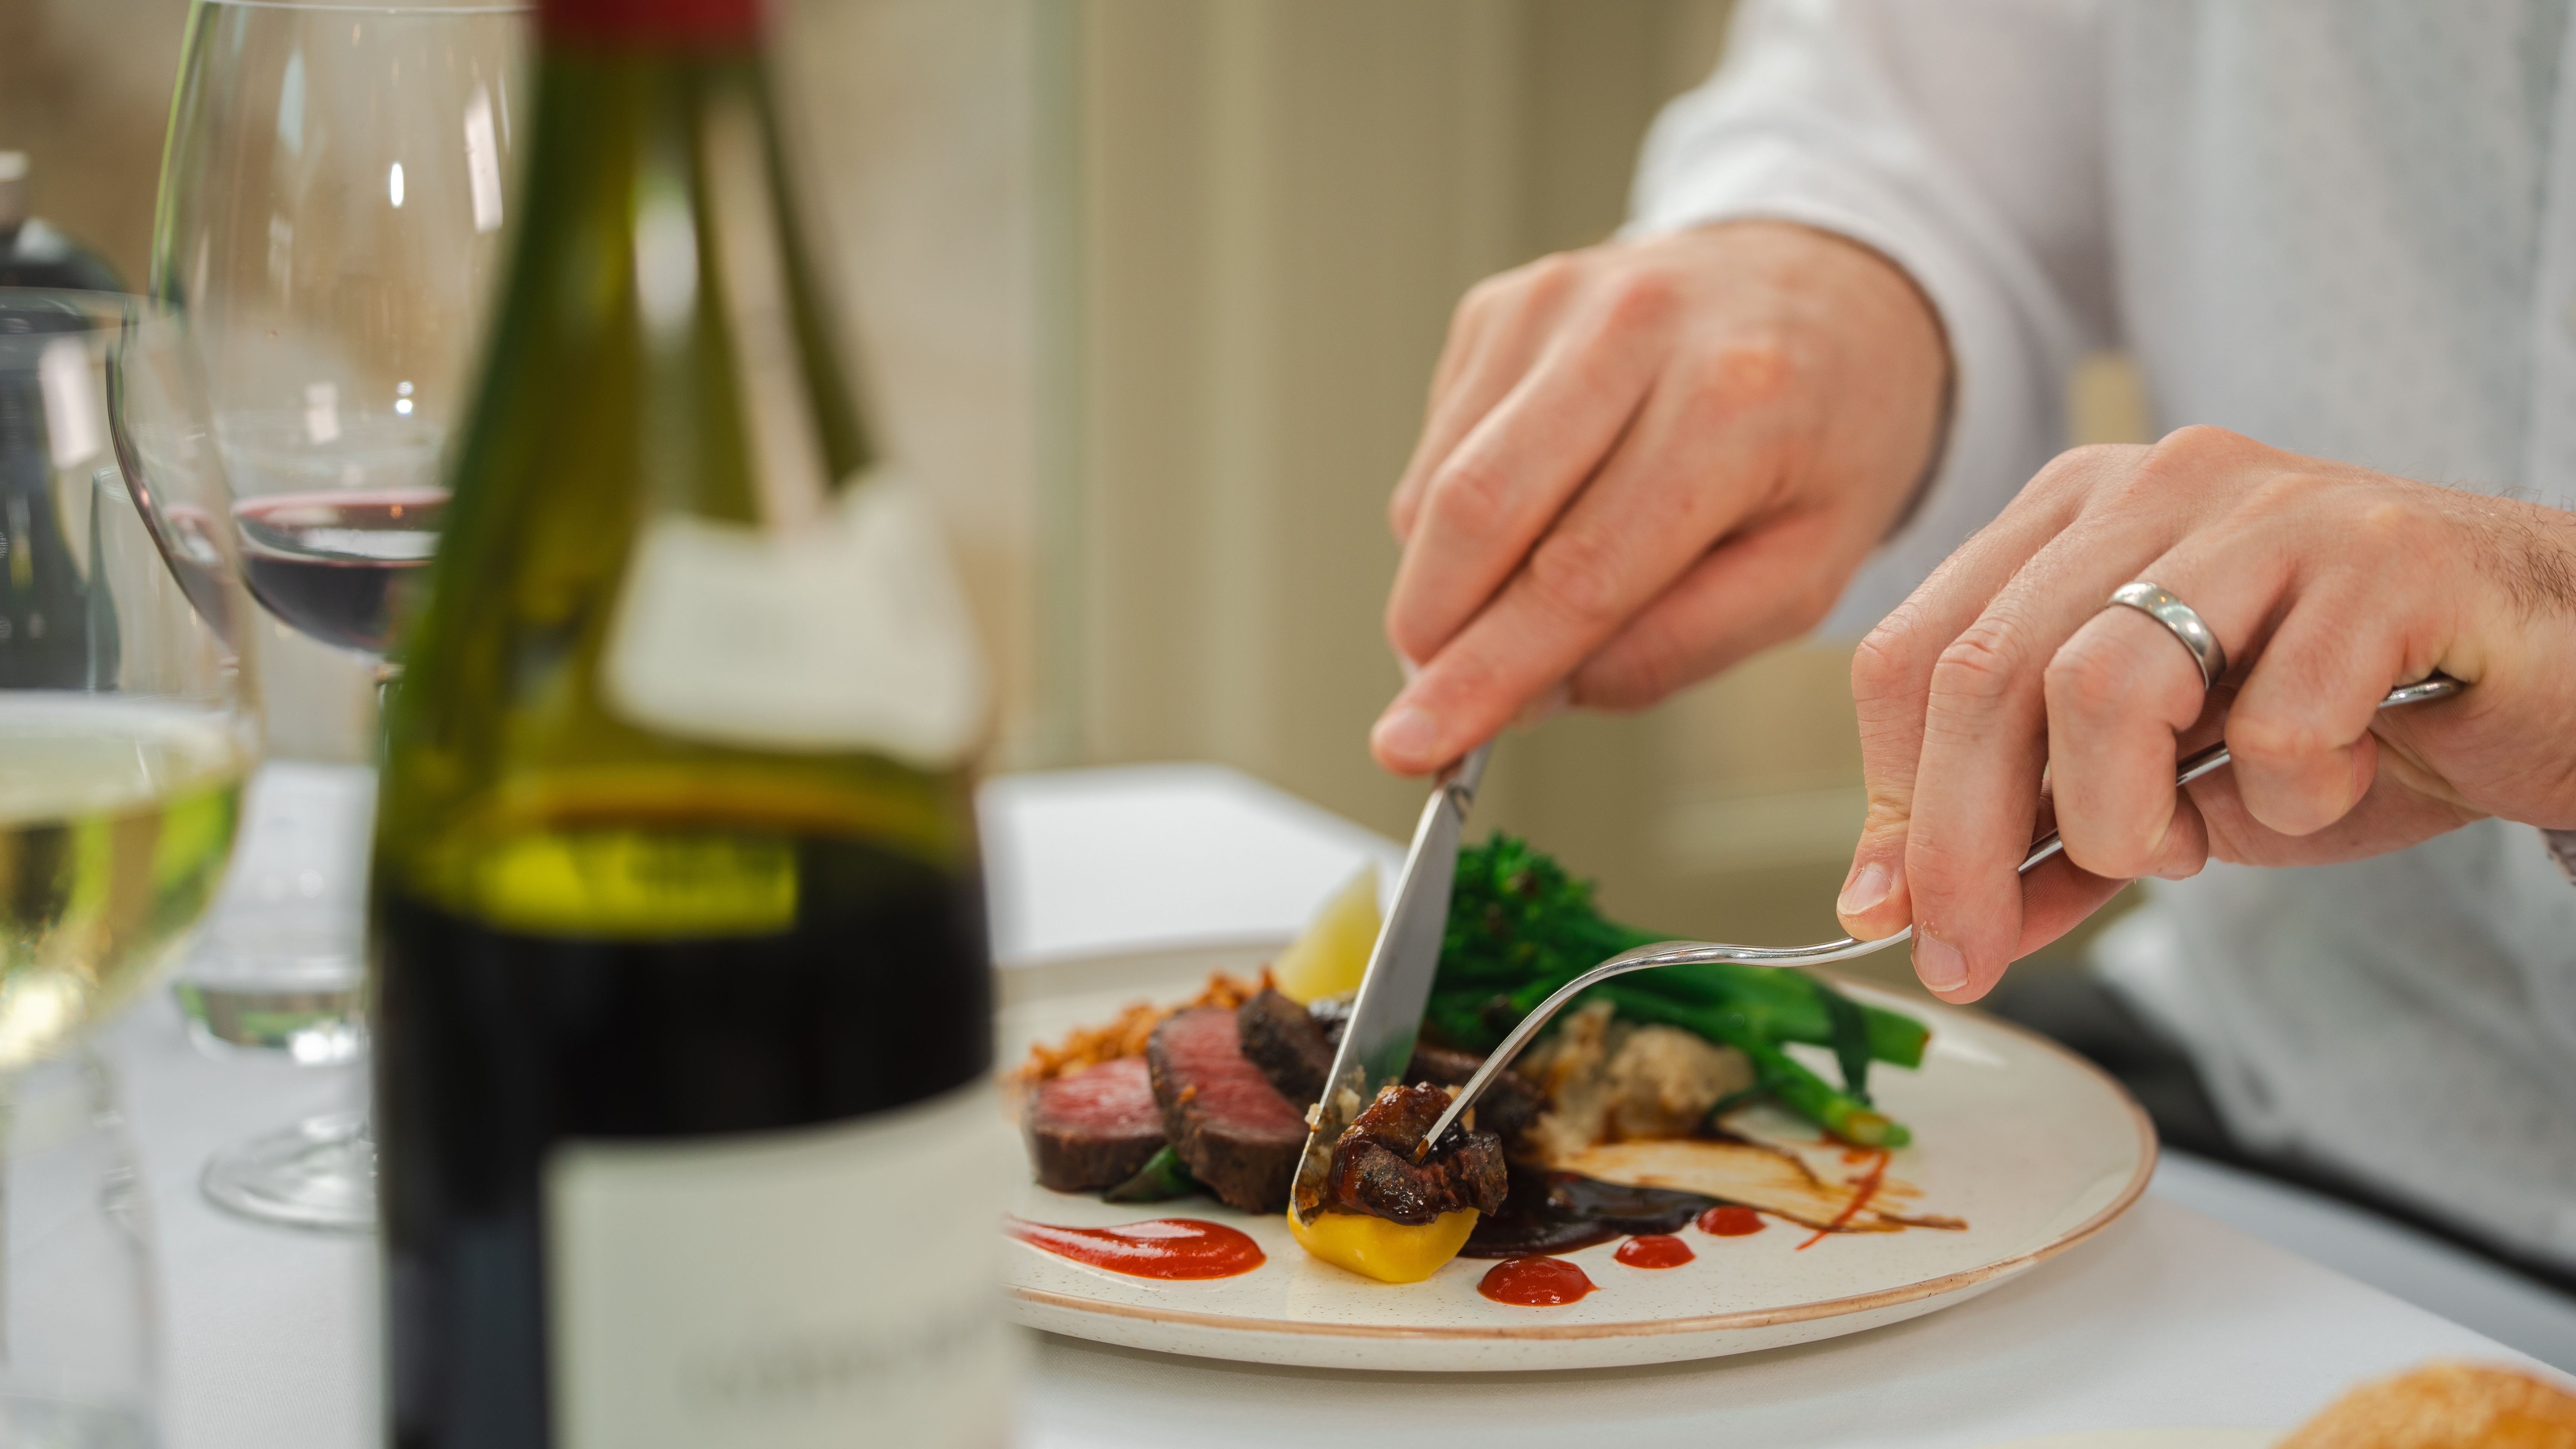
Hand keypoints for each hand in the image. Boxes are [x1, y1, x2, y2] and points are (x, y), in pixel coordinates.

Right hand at [1369, 221, 1948, 773]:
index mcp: (1735, 403)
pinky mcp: (1503, 304)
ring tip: (1506, 613)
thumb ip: (1675, 648)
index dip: (1487, 672)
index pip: (1576, 572)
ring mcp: (1556, 301)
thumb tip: (1533, 696)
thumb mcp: (1805, 573)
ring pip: (1439, 482)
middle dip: (1432, 631)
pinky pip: (1439, 444)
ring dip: (1442, 582)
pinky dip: (1452, 518)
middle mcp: (1635, 327)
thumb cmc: (1827, 440)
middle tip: (1423, 709)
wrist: (1831, 289)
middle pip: (1478, 509)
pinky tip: (1525, 524)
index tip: (1416, 746)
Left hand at [1835, 425, 2575, 1001]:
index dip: (1892, 800)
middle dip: (1962, 845)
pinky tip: (2338, 773)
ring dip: (2124, 819)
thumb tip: (1901, 912)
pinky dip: (2289, 795)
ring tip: (2190, 840)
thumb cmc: (2346, 721)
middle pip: (1983, 676)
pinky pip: (2277, 720)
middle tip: (1972, 953)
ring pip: (2101, 686)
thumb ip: (2037, 842)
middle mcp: (2154, 486)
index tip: (1893, 917)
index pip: (1915, 656)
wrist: (2554, 679)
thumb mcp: (2162, 794)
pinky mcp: (2385, 557)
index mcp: (2072, 517)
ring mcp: (2269, 511)